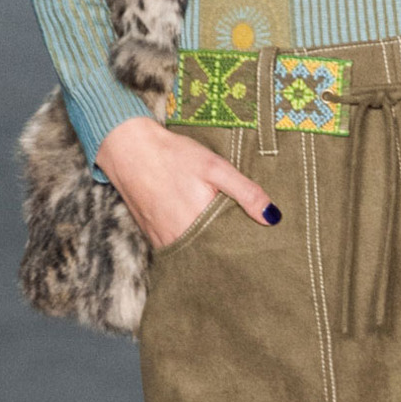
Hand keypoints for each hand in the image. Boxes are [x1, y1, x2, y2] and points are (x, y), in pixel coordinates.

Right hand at [97, 115, 280, 252]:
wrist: (128, 149)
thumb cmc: (173, 155)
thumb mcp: (215, 167)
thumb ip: (245, 192)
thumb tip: (272, 218)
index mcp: (199, 223)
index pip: (231, 246)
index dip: (245, 244)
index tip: (260, 244)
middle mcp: (180, 238)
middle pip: (213, 253)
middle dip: (228, 249)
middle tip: (246, 243)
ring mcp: (163, 240)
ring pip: (195, 253)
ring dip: (209, 248)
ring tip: (226, 239)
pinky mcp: (152, 237)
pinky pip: (178, 248)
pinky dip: (190, 244)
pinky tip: (199, 232)